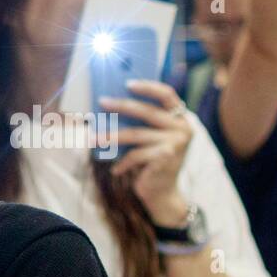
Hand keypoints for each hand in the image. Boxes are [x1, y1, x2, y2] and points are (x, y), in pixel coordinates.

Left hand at [101, 81, 192, 223]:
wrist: (163, 192)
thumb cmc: (152, 160)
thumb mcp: (151, 137)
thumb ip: (141, 121)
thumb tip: (111, 101)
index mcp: (181, 118)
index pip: (167, 94)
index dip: (148, 86)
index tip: (127, 83)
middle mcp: (183, 129)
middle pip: (147, 111)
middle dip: (121, 105)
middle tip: (102, 102)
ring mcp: (176, 144)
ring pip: (136, 134)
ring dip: (111, 136)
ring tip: (93, 138)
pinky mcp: (166, 158)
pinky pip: (135, 154)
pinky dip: (122, 161)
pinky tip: (115, 168)